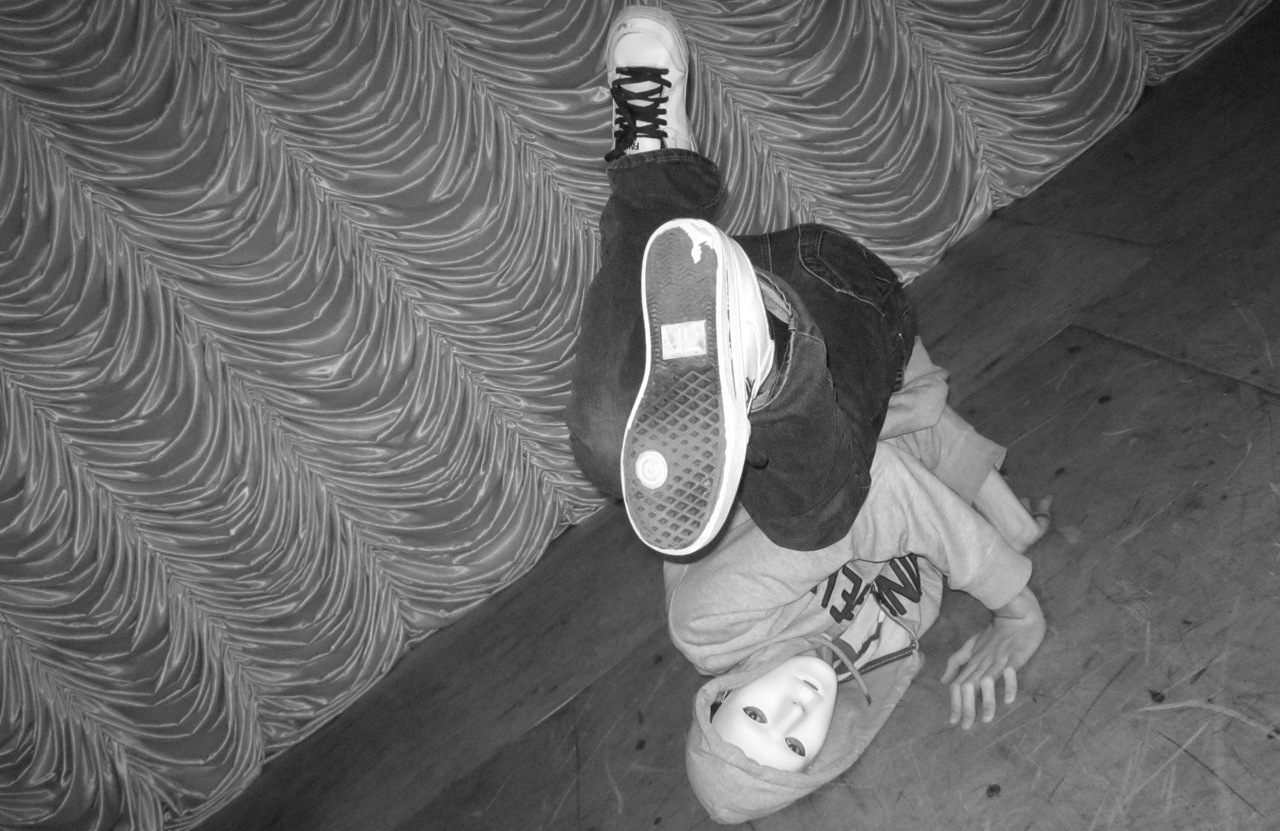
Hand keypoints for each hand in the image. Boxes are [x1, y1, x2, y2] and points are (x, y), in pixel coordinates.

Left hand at [939, 587, 1044, 728]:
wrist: (1016, 615)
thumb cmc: (995, 632)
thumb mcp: (971, 645)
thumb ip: (957, 661)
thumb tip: (943, 680)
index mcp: (972, 662)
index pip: (957, 684)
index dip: (954, 703)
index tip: (953, 721)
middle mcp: (982, 663)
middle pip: (968, 686)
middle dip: (966, 708)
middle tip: (965, 728)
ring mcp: (998, 660)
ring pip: (987, 681)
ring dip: (986, 701)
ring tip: (986, 720)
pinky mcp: (1014, 657)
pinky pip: (1010, 672)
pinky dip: (1009, 685)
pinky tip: (1009, 700)